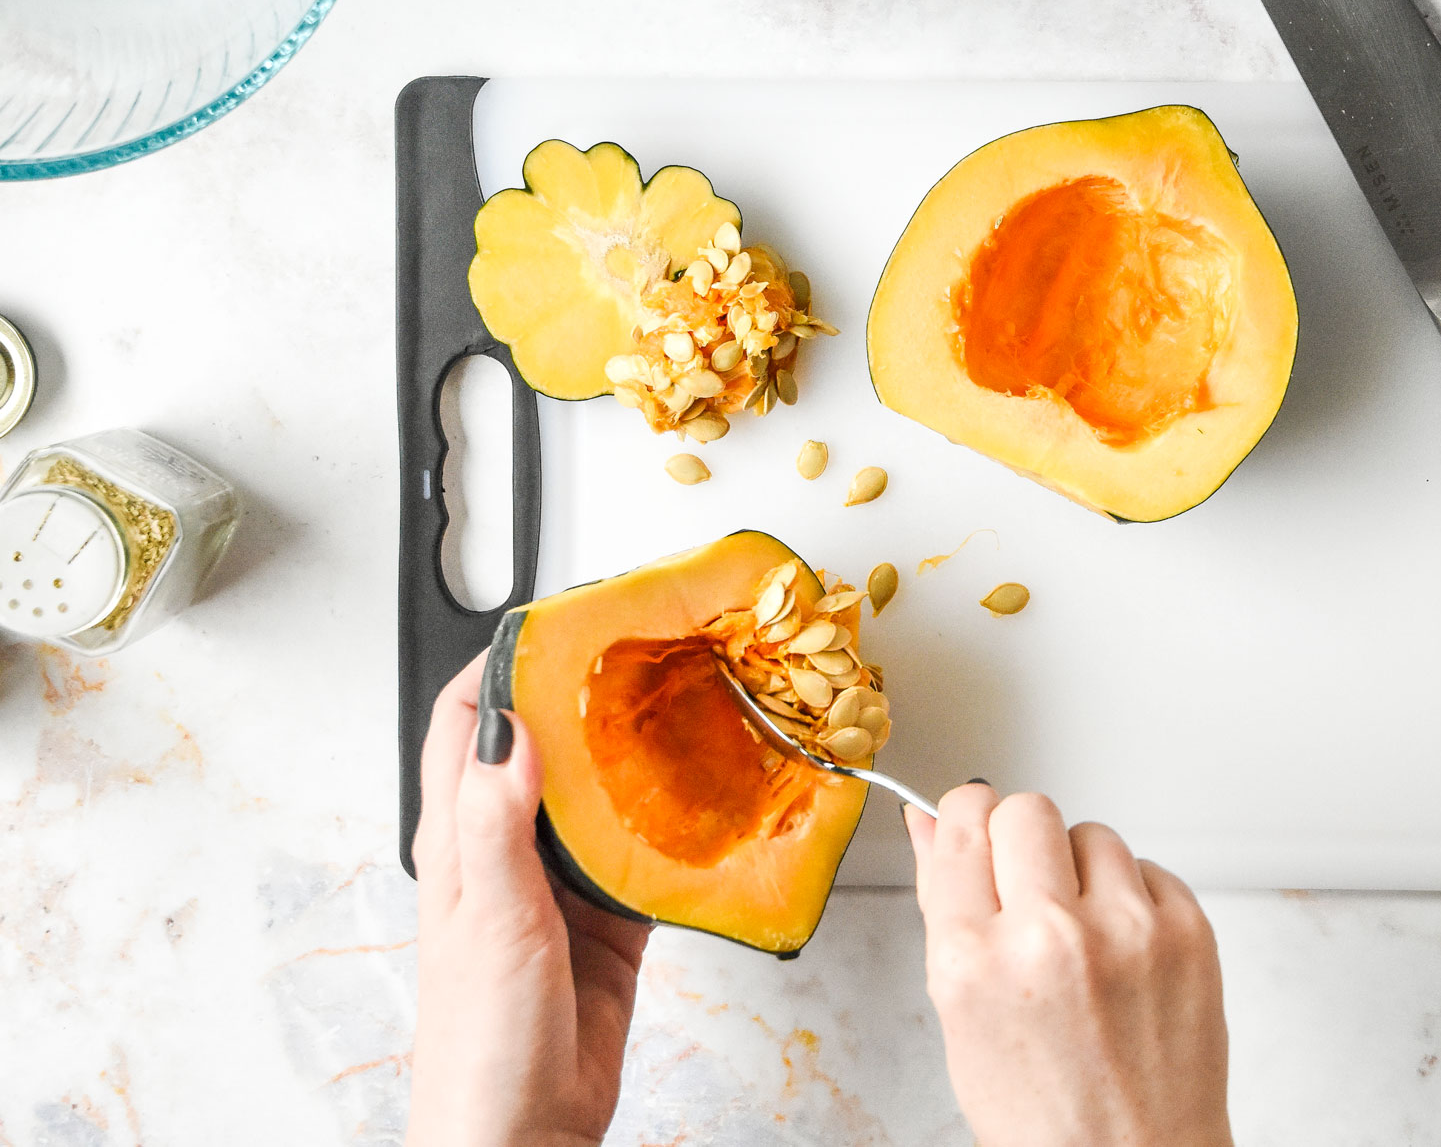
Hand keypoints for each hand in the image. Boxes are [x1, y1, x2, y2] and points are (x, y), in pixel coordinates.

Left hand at [407, 653, 651, 1146]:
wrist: (522, 1135)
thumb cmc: (481, 1045)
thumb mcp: (489, 920)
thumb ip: (496, 823)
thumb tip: (508, 729)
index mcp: (458, 841)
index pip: (466, 722)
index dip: (502, 664)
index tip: (557, 624)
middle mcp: (504, 853)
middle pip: (542, 746)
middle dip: (583, 695)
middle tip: (640, 654)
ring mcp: (557, 887)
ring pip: (598, 795)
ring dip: (632, 756)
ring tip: (682, 708)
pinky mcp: (608, 922)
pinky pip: (643, 854)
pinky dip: (672, 826)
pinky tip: (704, 803)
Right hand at [906, 786, 1231, 1146]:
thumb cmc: (1042, 1114)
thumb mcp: (960, 1017)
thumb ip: (943, 908)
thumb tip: (929, 824)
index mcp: (975, 959)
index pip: (964, 823)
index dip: (966, 818)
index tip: (975, 827)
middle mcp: (1051, 935)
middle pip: (1028, 808)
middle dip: (1022, 839)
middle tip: (1030, 888)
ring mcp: (1128, 930)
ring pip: (1093, 833)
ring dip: (1082, 872)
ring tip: (1082, 937)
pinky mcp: (1188, 933)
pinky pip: (1148, 867)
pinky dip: (1134, 899)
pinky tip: (1124, 954)